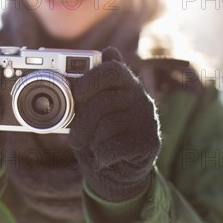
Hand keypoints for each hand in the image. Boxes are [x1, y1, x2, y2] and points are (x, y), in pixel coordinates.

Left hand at [69, 47, 160, 200]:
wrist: (117, 172)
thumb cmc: (100, 134)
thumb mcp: (93, 107)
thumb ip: (95, 84)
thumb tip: (110, 50)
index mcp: (126, 84)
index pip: (112, 69)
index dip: (91, 79)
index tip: (77, 94)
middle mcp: (140, 97)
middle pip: (102, 101)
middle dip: (81, 123)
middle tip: (74, 136)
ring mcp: (147, 119)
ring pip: (106, 126)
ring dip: (90, 141)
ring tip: (91, 147)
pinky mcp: (149, 141)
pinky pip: (113, 146)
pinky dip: (101, 156)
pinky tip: (104, 157)